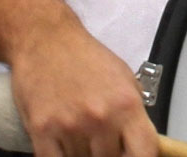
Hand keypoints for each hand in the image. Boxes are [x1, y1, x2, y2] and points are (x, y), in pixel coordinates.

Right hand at [9, 17, 158, 156]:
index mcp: (127, 104)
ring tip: (80, 135)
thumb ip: (134, 113)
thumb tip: (140, 143)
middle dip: (108, 154)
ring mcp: (70, 125)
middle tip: (102, 141)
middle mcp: (101, 117)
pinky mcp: (41, 130)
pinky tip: (63, 147)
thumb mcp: (125, 79)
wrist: (47, 41)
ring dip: (82, 154)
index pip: (144, 151)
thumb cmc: (85, 58)